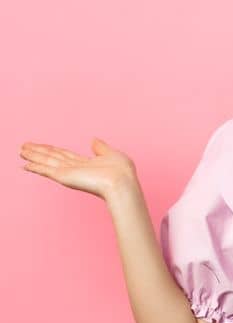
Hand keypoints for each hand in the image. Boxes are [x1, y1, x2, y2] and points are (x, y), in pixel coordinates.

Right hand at [19, 138, 139, 200]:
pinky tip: (25, 165)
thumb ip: (100, 147)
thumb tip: (93, 140)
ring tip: (21, 151)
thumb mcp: (112, 154)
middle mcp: (74, 168)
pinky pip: (46, 170)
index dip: (51, 149)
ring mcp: (68, 172)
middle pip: (51, 157)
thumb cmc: (122, 172)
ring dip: (33, 156)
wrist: (121, 183)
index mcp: (85, 164)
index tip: (41, 145)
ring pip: (46, 161)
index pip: (63, 155)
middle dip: (38, 151)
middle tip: (24, 146)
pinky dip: (35, 167)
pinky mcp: (64, 176)